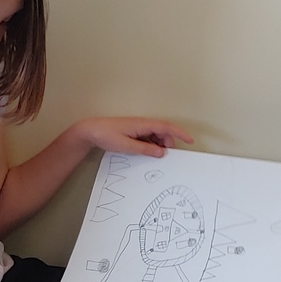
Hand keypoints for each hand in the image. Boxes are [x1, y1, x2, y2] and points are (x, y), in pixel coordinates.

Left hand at [74, 117, 192, 157]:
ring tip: (152, 156)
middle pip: (163, 132)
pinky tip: (145, 153)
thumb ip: (145, 150)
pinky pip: (148, 138)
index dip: (179, 133)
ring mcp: (138, 127)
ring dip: (158, 145)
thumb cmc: (106, 135)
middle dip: (167, 144)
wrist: (91, 130)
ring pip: (156, 136)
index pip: (166, 127)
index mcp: (142, 124)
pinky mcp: (134, 132)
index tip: (190, 140)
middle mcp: (142, 124)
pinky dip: (150, 145)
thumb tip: (161, 153)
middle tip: (164, 157)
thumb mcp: (126, 146)